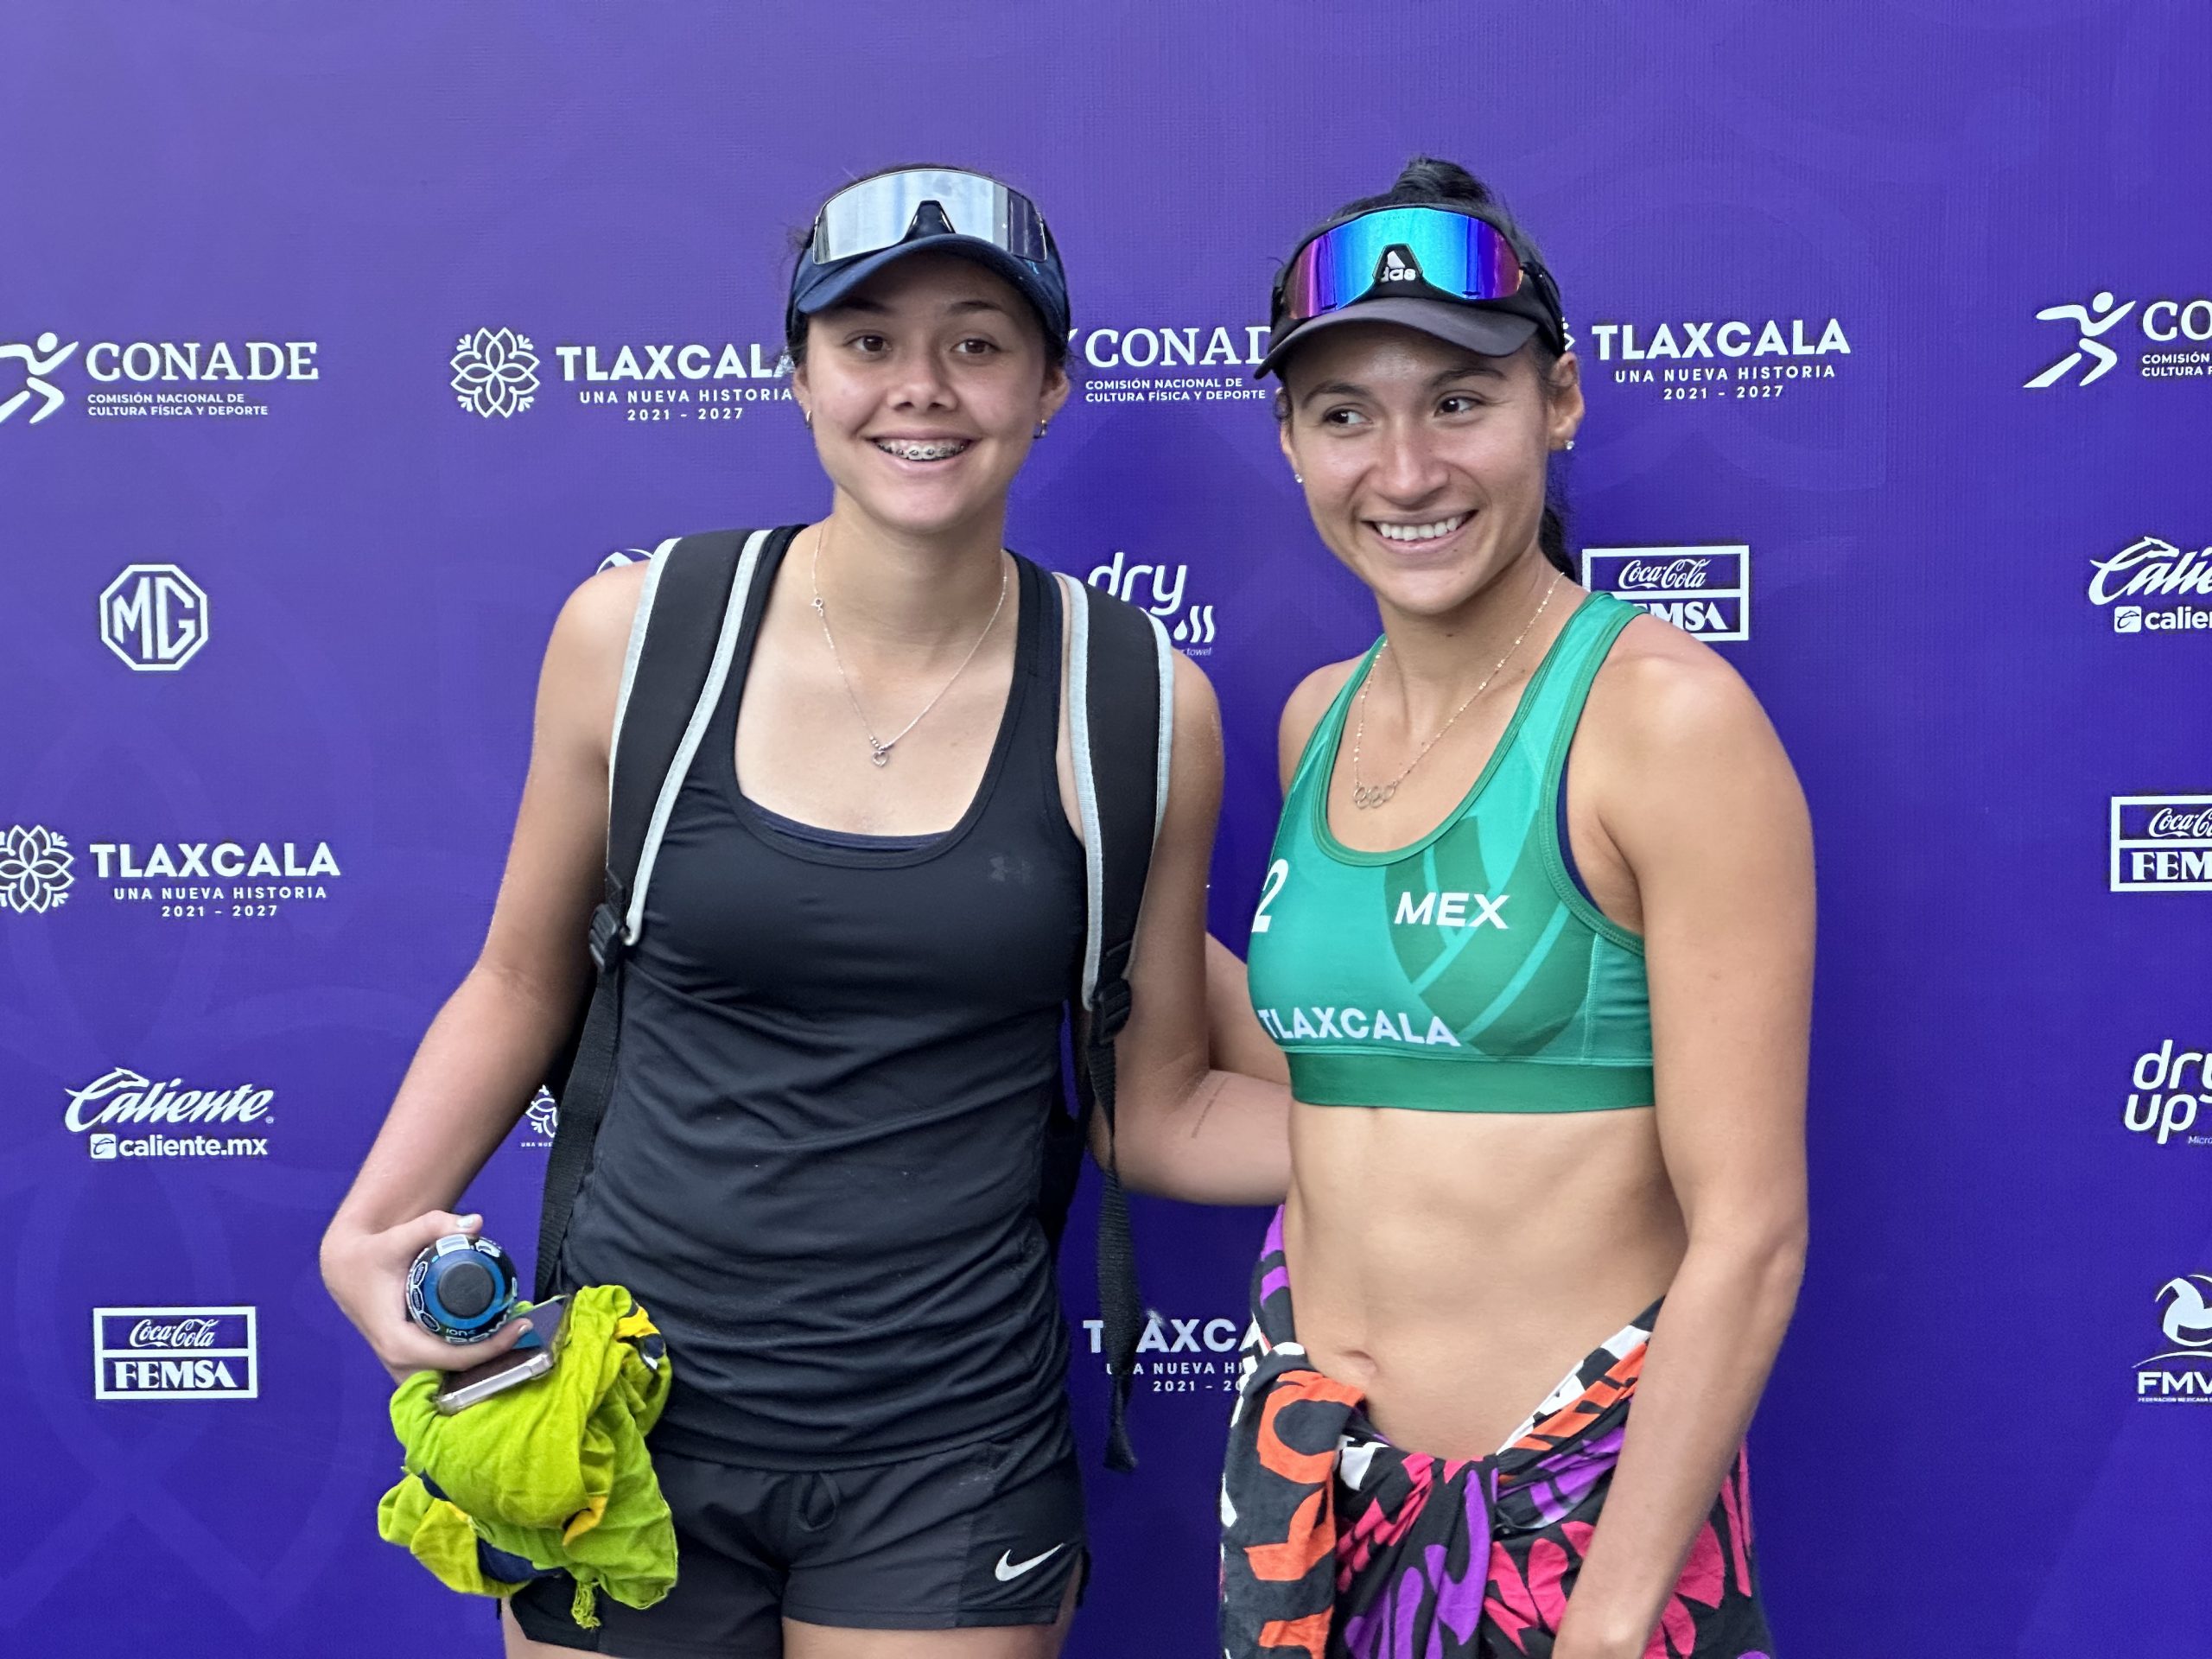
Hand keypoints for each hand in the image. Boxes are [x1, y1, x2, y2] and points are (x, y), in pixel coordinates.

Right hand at [320, 1209, 526, 1384]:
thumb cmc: (372, 1255)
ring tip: (514, 1335)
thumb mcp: (399, 1237)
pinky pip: (442, 1372)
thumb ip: (434, 1225)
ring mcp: (400, 1367)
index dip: (490, 1348)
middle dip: (493, 1358)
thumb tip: (475, 1223)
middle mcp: (397, 1361)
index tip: (520, 1325)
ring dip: (483, 1364)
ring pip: (448, 1378)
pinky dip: (468, 1363)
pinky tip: (495, 1345)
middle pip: (454, 1373)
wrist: (346, 1267)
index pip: (451, 1358)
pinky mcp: (406, 1363)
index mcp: (396, 1340)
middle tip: (524, 1327)